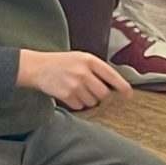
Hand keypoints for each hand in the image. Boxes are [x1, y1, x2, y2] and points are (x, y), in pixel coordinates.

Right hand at [17, 48, 131, 110]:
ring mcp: (75, 84)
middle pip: (104, 93)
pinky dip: (77, 103)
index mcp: (89, 60)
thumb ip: (95, 68)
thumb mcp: (79, 58)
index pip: (111, 75)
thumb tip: (113, 84)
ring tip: (78, 90)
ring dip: (88, 100)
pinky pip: (80, 106)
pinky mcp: (66, 95)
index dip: (122, 86)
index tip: (128, 93)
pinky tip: (70, 94)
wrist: (37, 67)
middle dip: (103, 97)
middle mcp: (83, 72)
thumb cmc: (59, 63)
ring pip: (92, 101)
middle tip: (96, 94)